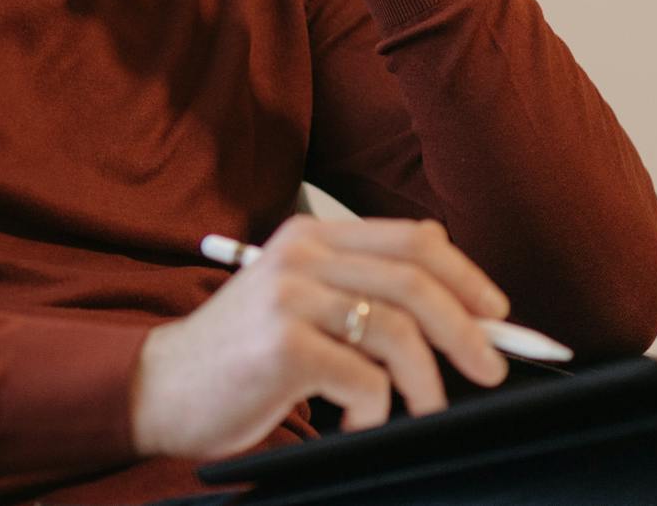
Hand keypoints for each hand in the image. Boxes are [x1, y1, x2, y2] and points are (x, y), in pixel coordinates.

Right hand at [129, 216, 512, 460]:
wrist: (160, 387)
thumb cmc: (238, 355)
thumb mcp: (296, 301)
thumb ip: (357, 290)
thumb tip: (460, 307)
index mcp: (308, 236)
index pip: (412, 238)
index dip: (466, 274)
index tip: (496, 314)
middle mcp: (299, 254)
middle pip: (416, 280)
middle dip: (468, 330)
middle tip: (489, 370)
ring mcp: (289, 296)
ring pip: (400, 331)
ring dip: (428, 383)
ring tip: (423, 410)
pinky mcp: (283, 346)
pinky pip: (367, 380)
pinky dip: (377, 410)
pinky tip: (355, 420)